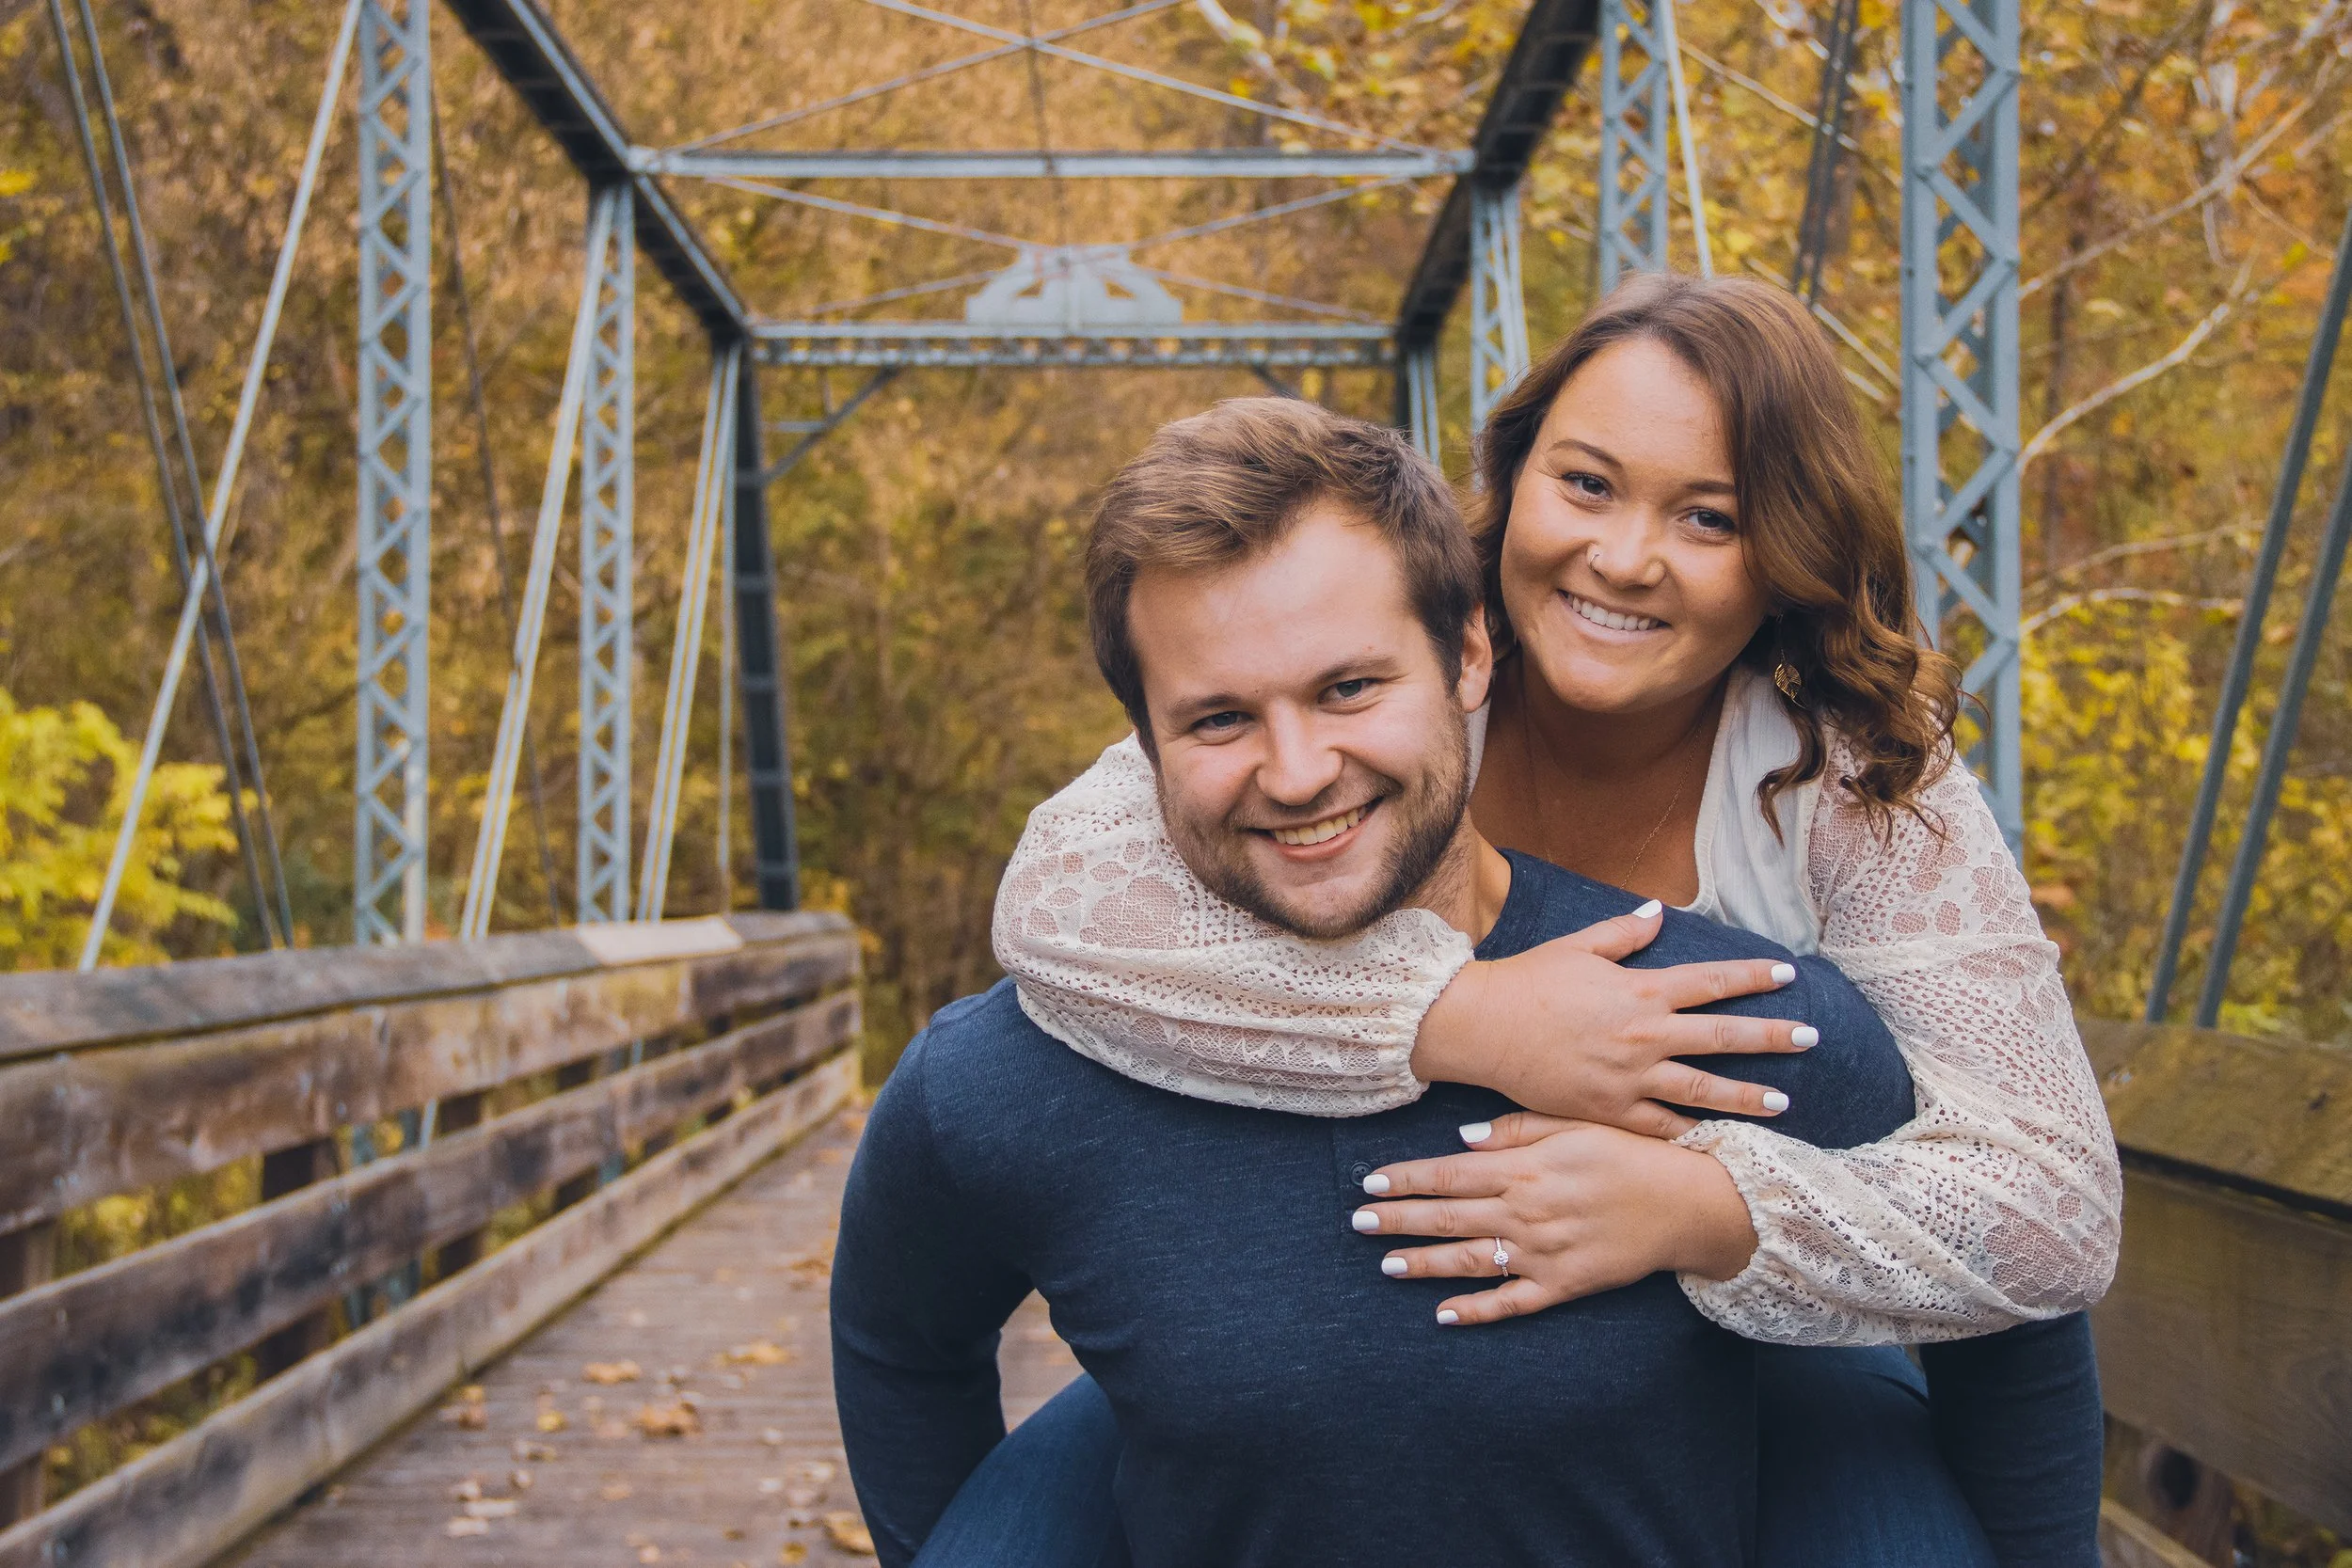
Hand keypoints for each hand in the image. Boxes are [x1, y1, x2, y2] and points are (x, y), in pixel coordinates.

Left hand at [1349, 1112, 1758, 1324]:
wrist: (1686, 1203)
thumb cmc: (1630, 1155)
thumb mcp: (1575, 1125)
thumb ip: (1517, 1130)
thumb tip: (1462, 1138)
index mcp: (1526, 1168)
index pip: (1450, 1173)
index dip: (1406, 1179)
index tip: (1369, 1183)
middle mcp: (1527, 1211)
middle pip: (1449, 1216)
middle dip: (1398, 1220)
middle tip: (1357, 1223)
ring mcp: (1543, 1252)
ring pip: (1470, 1260)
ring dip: (1424, 1264)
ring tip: (1385, 1264)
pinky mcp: (1564, 1286)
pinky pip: (1512, 1302)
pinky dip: (1476, 1310)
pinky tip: (1443, 1314)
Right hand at [1409, 904, 1814, 1137]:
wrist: (1484, 1027)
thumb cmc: (1528, 981)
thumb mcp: (1578, 946)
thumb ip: (1624, 933)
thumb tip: (1659, 913)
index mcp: (1643, 990)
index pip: (1713, 981)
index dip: (1754, 977)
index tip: (1788, 975)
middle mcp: (1646, 1035)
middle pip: (1724, 1037)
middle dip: (1772, 1037)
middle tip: (1811, 1037)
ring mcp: (1632, 1077)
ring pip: (1704, 1089)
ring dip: (1747, 1095)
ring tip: (1784, 1102)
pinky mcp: (1611, 1110)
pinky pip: (1661, 1126)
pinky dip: (1692, 1133)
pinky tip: (1718, 1139)